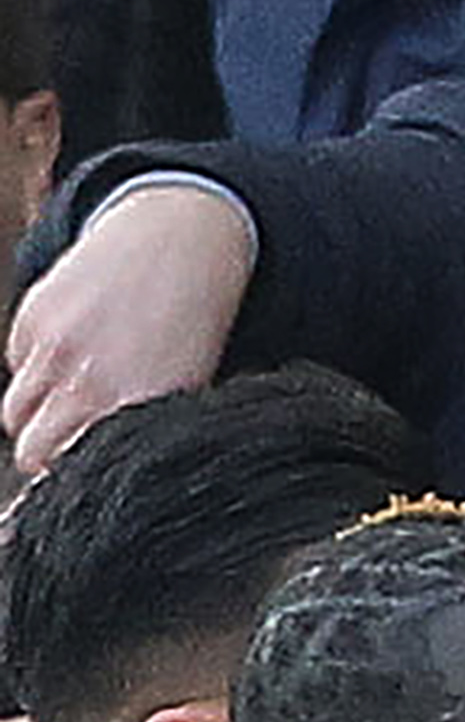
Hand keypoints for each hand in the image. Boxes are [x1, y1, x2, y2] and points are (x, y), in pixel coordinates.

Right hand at [6, 185, 251, 470]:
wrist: (178, 245)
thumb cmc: (190, 321)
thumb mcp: (188, 386)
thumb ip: (145, 428)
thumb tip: (113, 467)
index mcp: (136, 404)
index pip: (78, 467)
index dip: (75, 477)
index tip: (81, 476)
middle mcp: (90, 381)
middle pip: (32, 448)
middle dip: (44, 453)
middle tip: (65, 444)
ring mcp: (56, 348)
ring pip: (16, 411)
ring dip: (34, 414)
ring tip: (69, 397)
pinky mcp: (32, 317)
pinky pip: (15, 364)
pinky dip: (33, 368)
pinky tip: (70, 351)